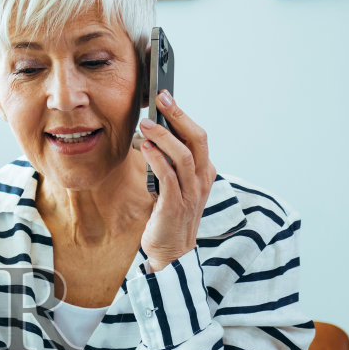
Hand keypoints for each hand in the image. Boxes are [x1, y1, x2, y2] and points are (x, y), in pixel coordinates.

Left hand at [137, 89, 215, 270]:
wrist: (170, 251)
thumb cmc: (169, 215)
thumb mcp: (175, 185)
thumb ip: (171, 163)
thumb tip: (155, 133)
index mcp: (204, 173)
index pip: (198, 137)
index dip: (183, 115)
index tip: (166, 98)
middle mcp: (201, 180)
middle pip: (197, 140)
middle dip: (179, 116)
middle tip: (161, 99)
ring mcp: (190, 194)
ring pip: (183, 155)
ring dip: (164, 136)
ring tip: (146, 124)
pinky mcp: (174, 205)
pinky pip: (168, 176)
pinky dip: (156, 158)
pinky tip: (145, 147)